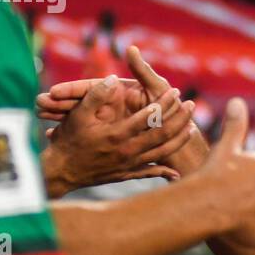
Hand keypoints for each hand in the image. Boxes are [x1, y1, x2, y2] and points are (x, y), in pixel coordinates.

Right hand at [38, 45, 206, 175]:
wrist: (61, 172)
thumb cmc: (69, 141)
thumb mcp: (78, 115)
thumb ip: (95, 96)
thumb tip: (112, 78)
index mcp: (117, 134)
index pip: (148, 117)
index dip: (164, 103)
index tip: (176, 91)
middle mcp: (127, 151)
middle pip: (162, 134)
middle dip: (179, 118)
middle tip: (192, 105)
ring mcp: (129, 165)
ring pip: (162, 153)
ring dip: (179, 139)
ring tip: (192, 127)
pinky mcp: (127, 175)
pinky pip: (151, 173)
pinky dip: (165, 172)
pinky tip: (177, 171)